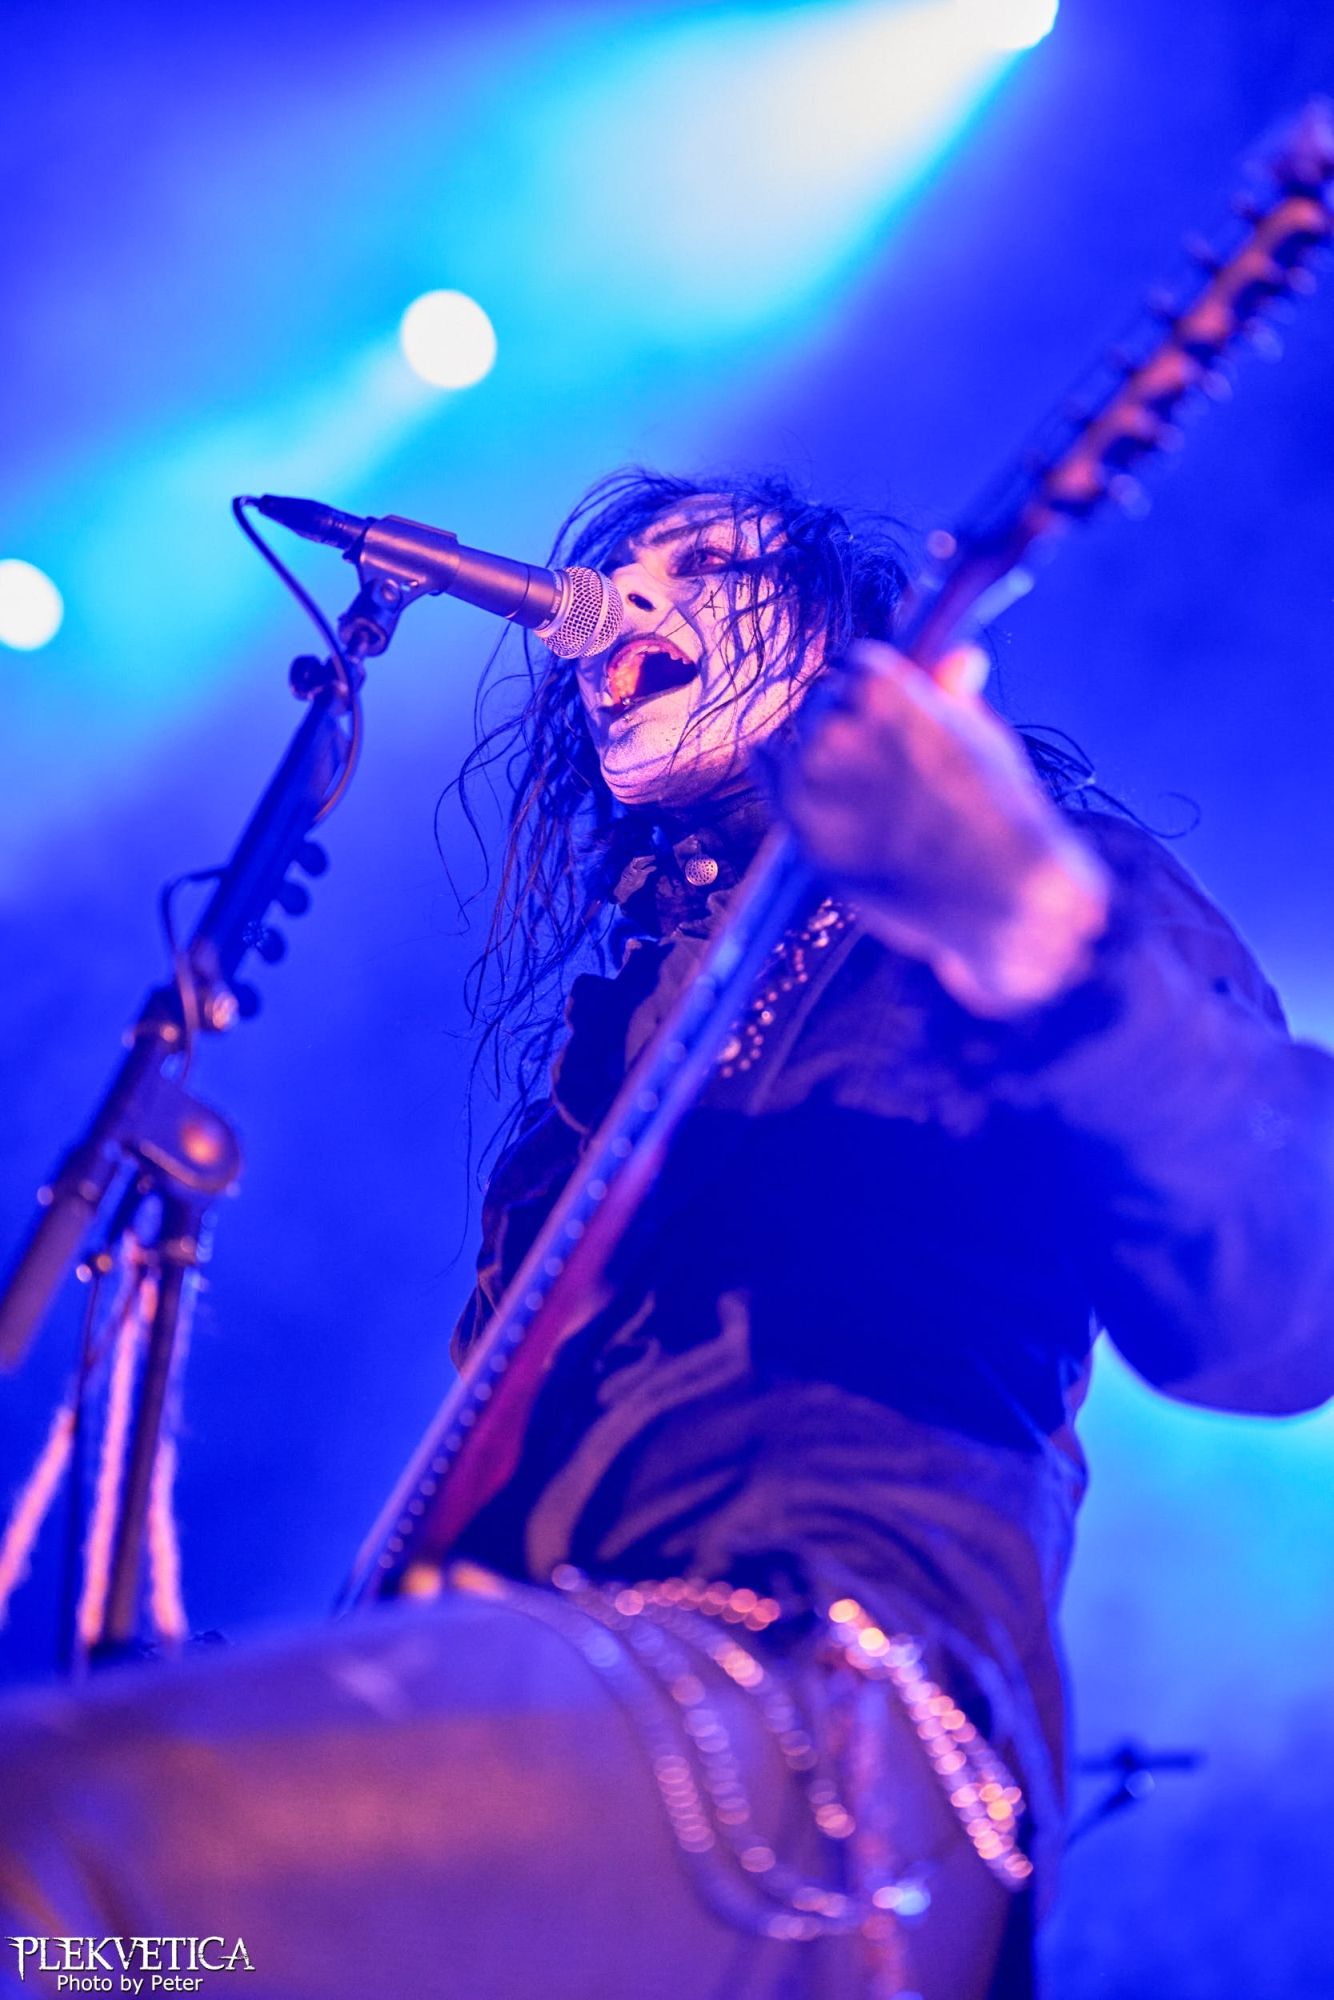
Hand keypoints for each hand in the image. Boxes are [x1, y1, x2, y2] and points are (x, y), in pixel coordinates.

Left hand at [770, 639, 1110, 1017]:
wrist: (996, 888)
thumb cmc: (998, 809)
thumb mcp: (982, 734)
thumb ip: (953, 692)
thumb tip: (958, 656)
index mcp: (881, 690)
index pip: (857, 665)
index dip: (872, 688)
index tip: (880, 705)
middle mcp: (837, 728)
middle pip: (821, 703)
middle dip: (844, 720)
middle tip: (874, 753)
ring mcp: (814, 782)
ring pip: (798, 743)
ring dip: (816, 752)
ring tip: (858, 782)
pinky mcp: (803, 829)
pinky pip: (770, 779)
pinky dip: (773, 768)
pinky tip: (768, 758)